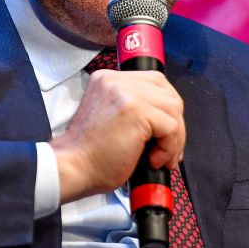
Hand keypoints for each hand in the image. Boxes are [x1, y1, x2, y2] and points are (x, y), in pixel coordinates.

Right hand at [51, 69, 184, 202]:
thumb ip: (133, 106)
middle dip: (175, 124)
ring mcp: (126, 92)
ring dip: (175, 138)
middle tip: (169, 149)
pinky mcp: (136, 110)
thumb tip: (166, 117)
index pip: (155, 83)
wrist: (73, 168)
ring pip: (174, 109)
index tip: (165, 134)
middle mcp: (117, 80)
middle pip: (168, 93)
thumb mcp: (110, 116)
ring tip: (160, 158)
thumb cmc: (90, 154)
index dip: (166, 110)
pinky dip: (169, 147)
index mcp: (109, 79)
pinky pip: (171, 126)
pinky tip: (153, 160)